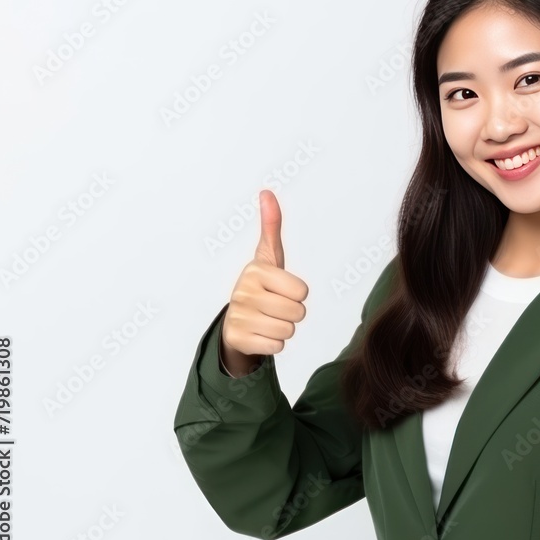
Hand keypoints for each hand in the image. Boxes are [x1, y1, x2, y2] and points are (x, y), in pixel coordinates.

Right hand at [219, 190, 309, 376]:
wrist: (236, 320)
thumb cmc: (260, 286)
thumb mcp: (268, 256)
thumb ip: (271, 226)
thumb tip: (266, 192)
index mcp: (256, 270)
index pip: (303, 292)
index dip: (297, 294)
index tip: (281, 289)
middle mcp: (243, 292)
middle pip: (298, 312)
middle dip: (292, 313)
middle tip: (275, 307)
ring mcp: (239, 316)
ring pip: (288, 330)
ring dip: (283, 328)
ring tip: (268, 319)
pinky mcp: (238, 338)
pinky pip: (276, 346)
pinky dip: (273, 343)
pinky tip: (261, 333)